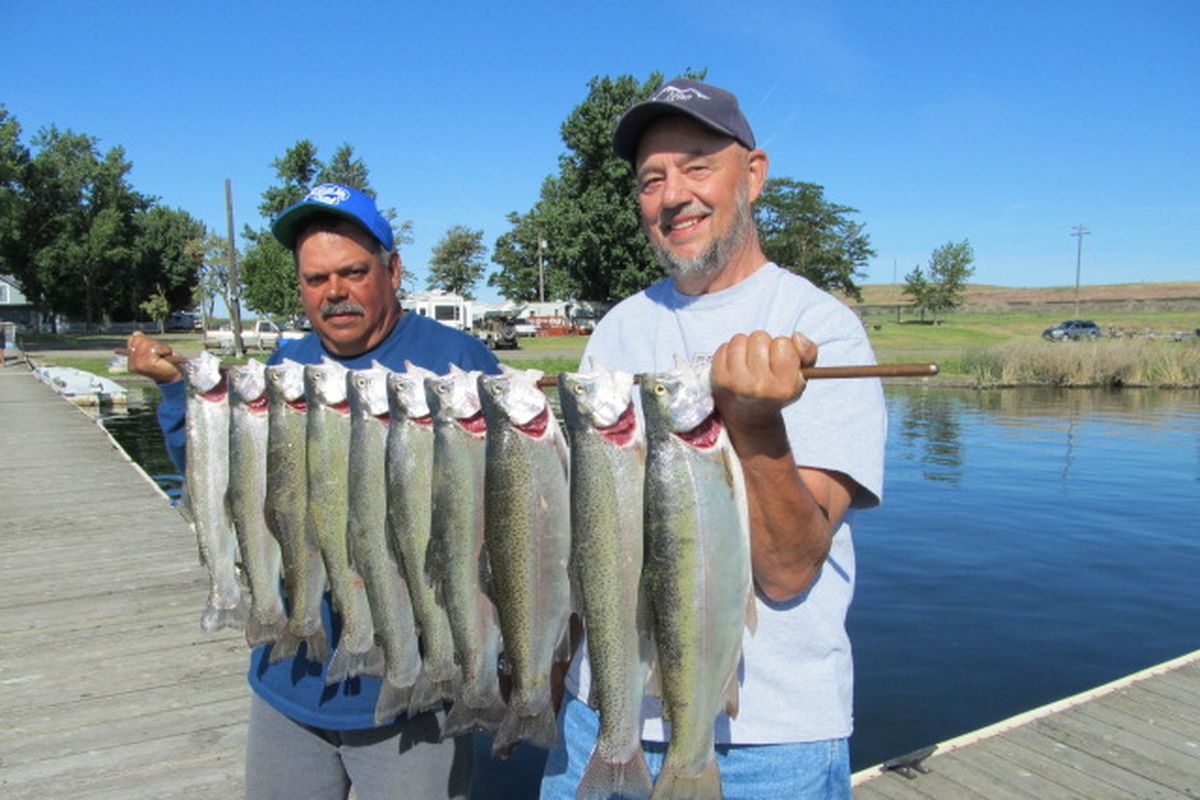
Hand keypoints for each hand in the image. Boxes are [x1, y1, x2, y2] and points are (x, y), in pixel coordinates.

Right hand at [124, 331, 183, 383]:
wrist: (175, 378)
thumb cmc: (166, 363)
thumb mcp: (154, 350)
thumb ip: (144, 342)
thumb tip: (136, 333)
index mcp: (131, 361)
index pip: (133, 339)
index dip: (147, 339)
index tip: (155, 350)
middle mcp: (132, 363)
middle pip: (139, 339)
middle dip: (153, 343)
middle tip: (161, 353)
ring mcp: (138, 364)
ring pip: (147, 342)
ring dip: (160, 347)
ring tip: (163, 355)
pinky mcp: (147, 363)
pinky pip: (155, 348)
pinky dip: (164, 349)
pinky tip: (165, 357)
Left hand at [710, 332, 815, 452]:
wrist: (750, 416)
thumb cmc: (777, 390)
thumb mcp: (800, 376)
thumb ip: (808, 353)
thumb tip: (796, 336)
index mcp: (783, 387)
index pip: (782, 344)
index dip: (782, 347)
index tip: (779, 360)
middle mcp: (759, 386)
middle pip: (759, 338)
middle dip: (762, 345)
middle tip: (762, 361)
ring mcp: (736, 383)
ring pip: (740, 339)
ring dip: (745, 345)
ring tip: (748, 361)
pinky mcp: (718, 379)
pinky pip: (723, 347)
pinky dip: (729, 352)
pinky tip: (735, 366)